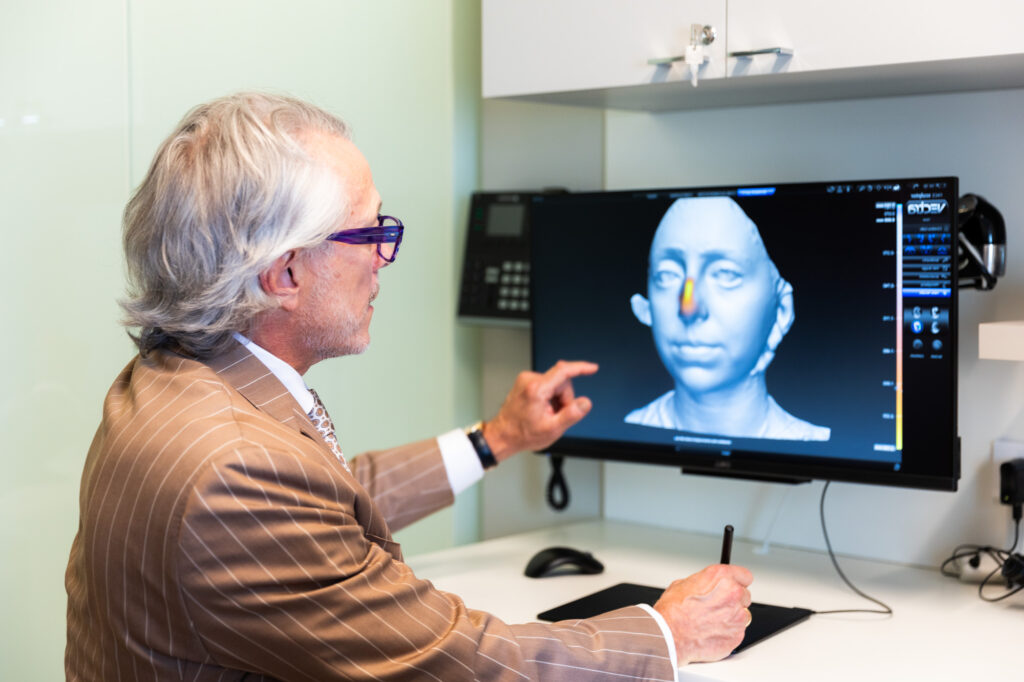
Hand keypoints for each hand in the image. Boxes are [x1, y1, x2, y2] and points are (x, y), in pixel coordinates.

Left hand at [482, 360, 598, 460]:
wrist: (503, 435)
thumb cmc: (523, 434)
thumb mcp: (551, 429)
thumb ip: (571, 415)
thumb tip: (585, 403)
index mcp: (536, 390)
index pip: (563, 371)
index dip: (581, 368)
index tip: (592, 368)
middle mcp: (529, 380)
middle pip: (562, 382)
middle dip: (564, 399)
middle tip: (556, 416)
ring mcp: (526, 380)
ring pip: (555, 385)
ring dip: (556, 400)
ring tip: (546, 414)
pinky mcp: (525, 382)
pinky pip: (547, 385)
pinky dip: (549, 397)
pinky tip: (542, 409)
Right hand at [653, 564, 753, 665]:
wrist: (670, 635)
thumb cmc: (673, 611)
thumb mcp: (682, 584)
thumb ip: (702, 583)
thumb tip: (704, 586)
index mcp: (721, 577)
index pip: (744, 576)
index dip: (737, 581)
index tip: (735, 585)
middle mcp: (733, 594)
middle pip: (744, 595)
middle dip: (733, 600)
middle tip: (717, 606)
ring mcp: (737, 615)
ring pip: (743, 614)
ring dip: (732, 617)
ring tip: (713, 621)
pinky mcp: (737, 634)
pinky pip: (738, 631)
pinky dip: (729, 632)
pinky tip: (713, 632)